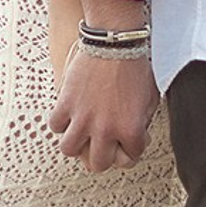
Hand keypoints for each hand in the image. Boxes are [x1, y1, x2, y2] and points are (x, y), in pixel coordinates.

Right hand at [50, 50, 155, 171]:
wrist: (114, 42)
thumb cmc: (134, 66)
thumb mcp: (150, 99)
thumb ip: (141, 122)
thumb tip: (135, 133)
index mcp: (130, 130)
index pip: (129, 158)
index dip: (129, 149)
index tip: (126, 141)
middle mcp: (105, 129)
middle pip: (98, 163)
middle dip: (102, 156)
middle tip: (102, 146)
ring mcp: (83, 118)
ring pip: (70, 149)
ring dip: (76, 143)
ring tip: (81, 134)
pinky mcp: (66, 103)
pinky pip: (56, 125)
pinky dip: (61, 122)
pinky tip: (69, 115)